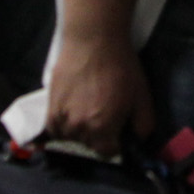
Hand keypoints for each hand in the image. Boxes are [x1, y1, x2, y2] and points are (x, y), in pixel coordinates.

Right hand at [45, 34, 152, 157]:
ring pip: (69, 137)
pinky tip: (70, 115)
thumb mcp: (142, 96)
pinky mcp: (50, 104)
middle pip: (88, 145)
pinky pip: (53, 128)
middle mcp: (79, 127)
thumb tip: (138, 140)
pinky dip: (61, 127)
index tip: (117, 133)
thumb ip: (143, 124)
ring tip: (87, 114)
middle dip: (98, 137)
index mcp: (103, 128)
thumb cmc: (121, 67)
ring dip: (79, 132)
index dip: (115, 144)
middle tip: (104, 118)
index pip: (107, 152)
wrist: (93, 40)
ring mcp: (61, 116)